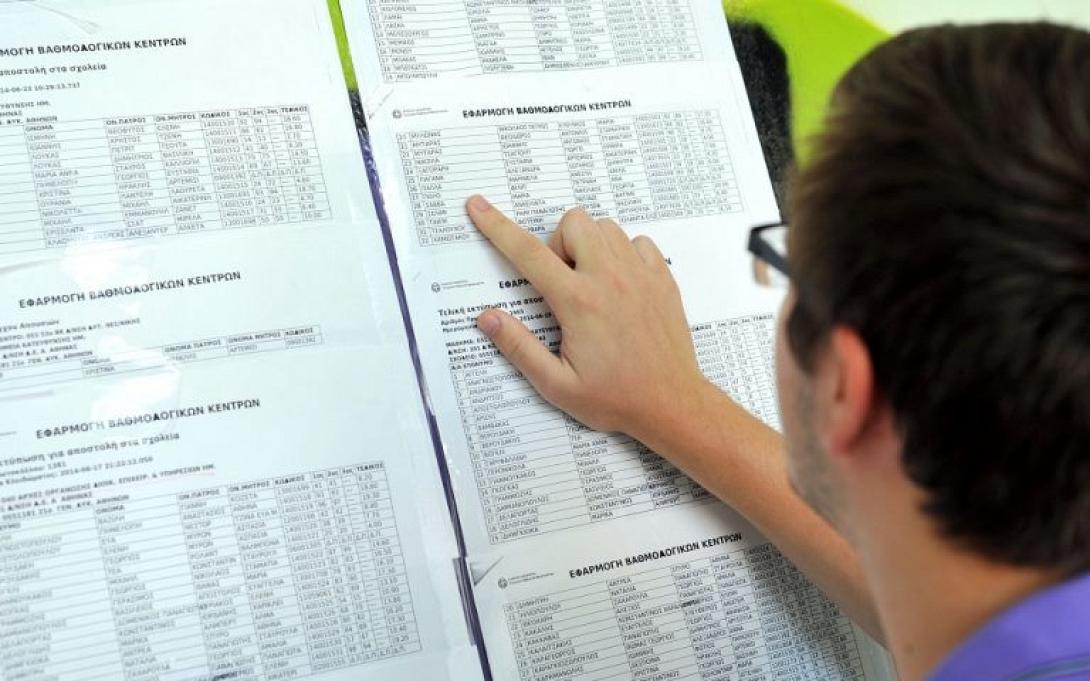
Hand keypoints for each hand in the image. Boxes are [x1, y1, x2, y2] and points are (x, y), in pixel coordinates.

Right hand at [466, 195, 708, 435]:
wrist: (672, 405)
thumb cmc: (617, 399)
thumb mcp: (557, 384)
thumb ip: (519, 348)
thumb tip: (487, 319)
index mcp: (578, 302)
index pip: (527, 253)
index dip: (497, 226)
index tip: (479, 207)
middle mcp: (610, 279)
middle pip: (573, 222)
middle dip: (557, 241)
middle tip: (560, 280)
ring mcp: (640, 275)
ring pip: (606, 227)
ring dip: (589, 245)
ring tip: (590, 283)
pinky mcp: (662, 279)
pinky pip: (638, 241)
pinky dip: (623, 253)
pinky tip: (619, 284)